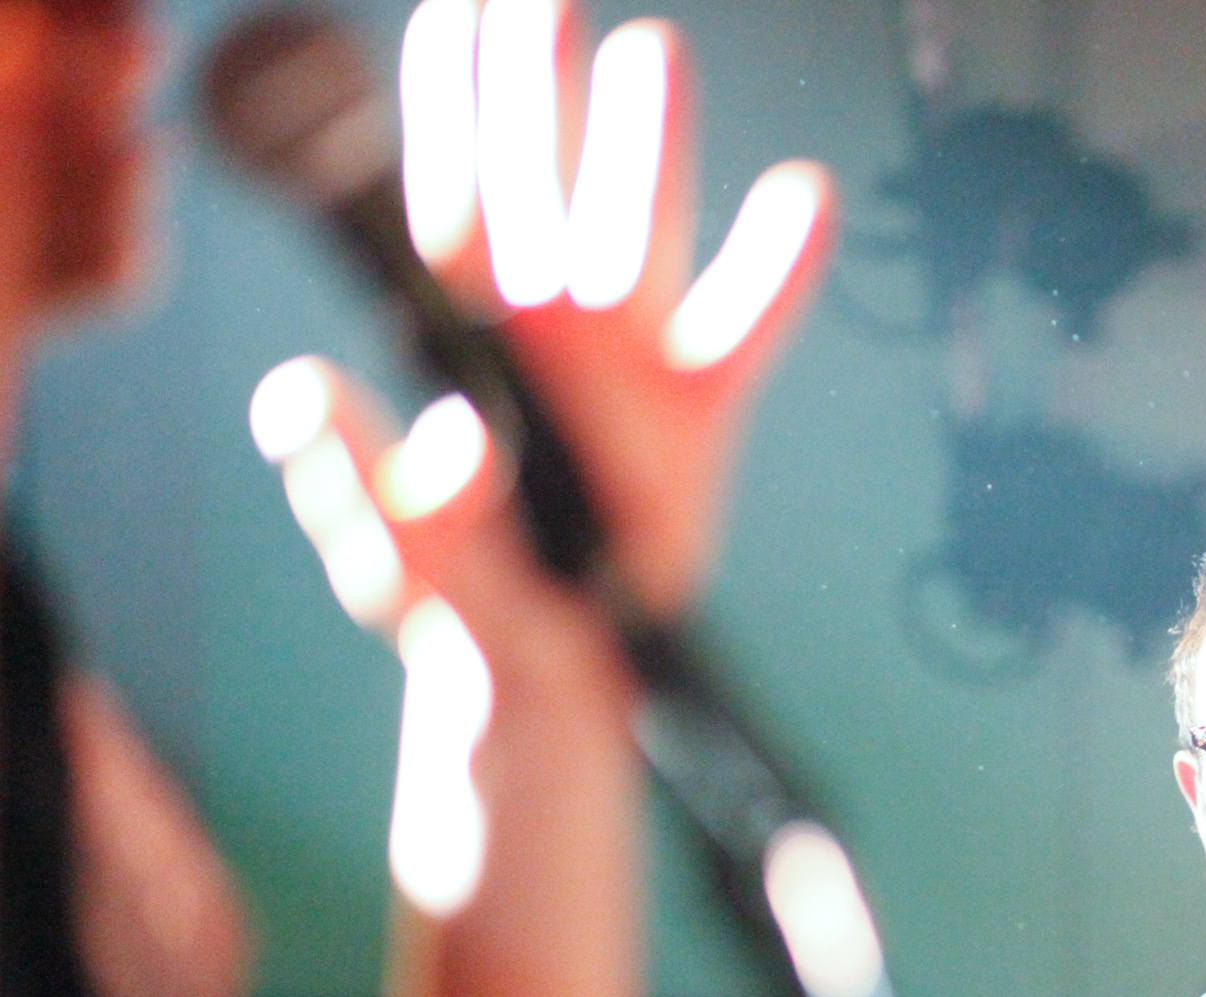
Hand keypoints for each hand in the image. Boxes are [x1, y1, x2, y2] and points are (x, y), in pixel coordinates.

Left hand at [251, 0, 837, 667]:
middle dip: (541, 83)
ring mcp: (624, 362)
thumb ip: (360, 485)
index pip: (448, 196)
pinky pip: (745, 327)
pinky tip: (806, 197)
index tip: (461, 12)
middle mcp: (541, 328)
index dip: (449, 105)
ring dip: (644, 147)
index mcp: (456, 339)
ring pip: (637, 229)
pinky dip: (779, 269)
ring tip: (652, 53)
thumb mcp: (392, 560)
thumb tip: (363, 409)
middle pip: (541, 180)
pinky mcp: (698, 416)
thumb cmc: (459, 615)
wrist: (557, 682)